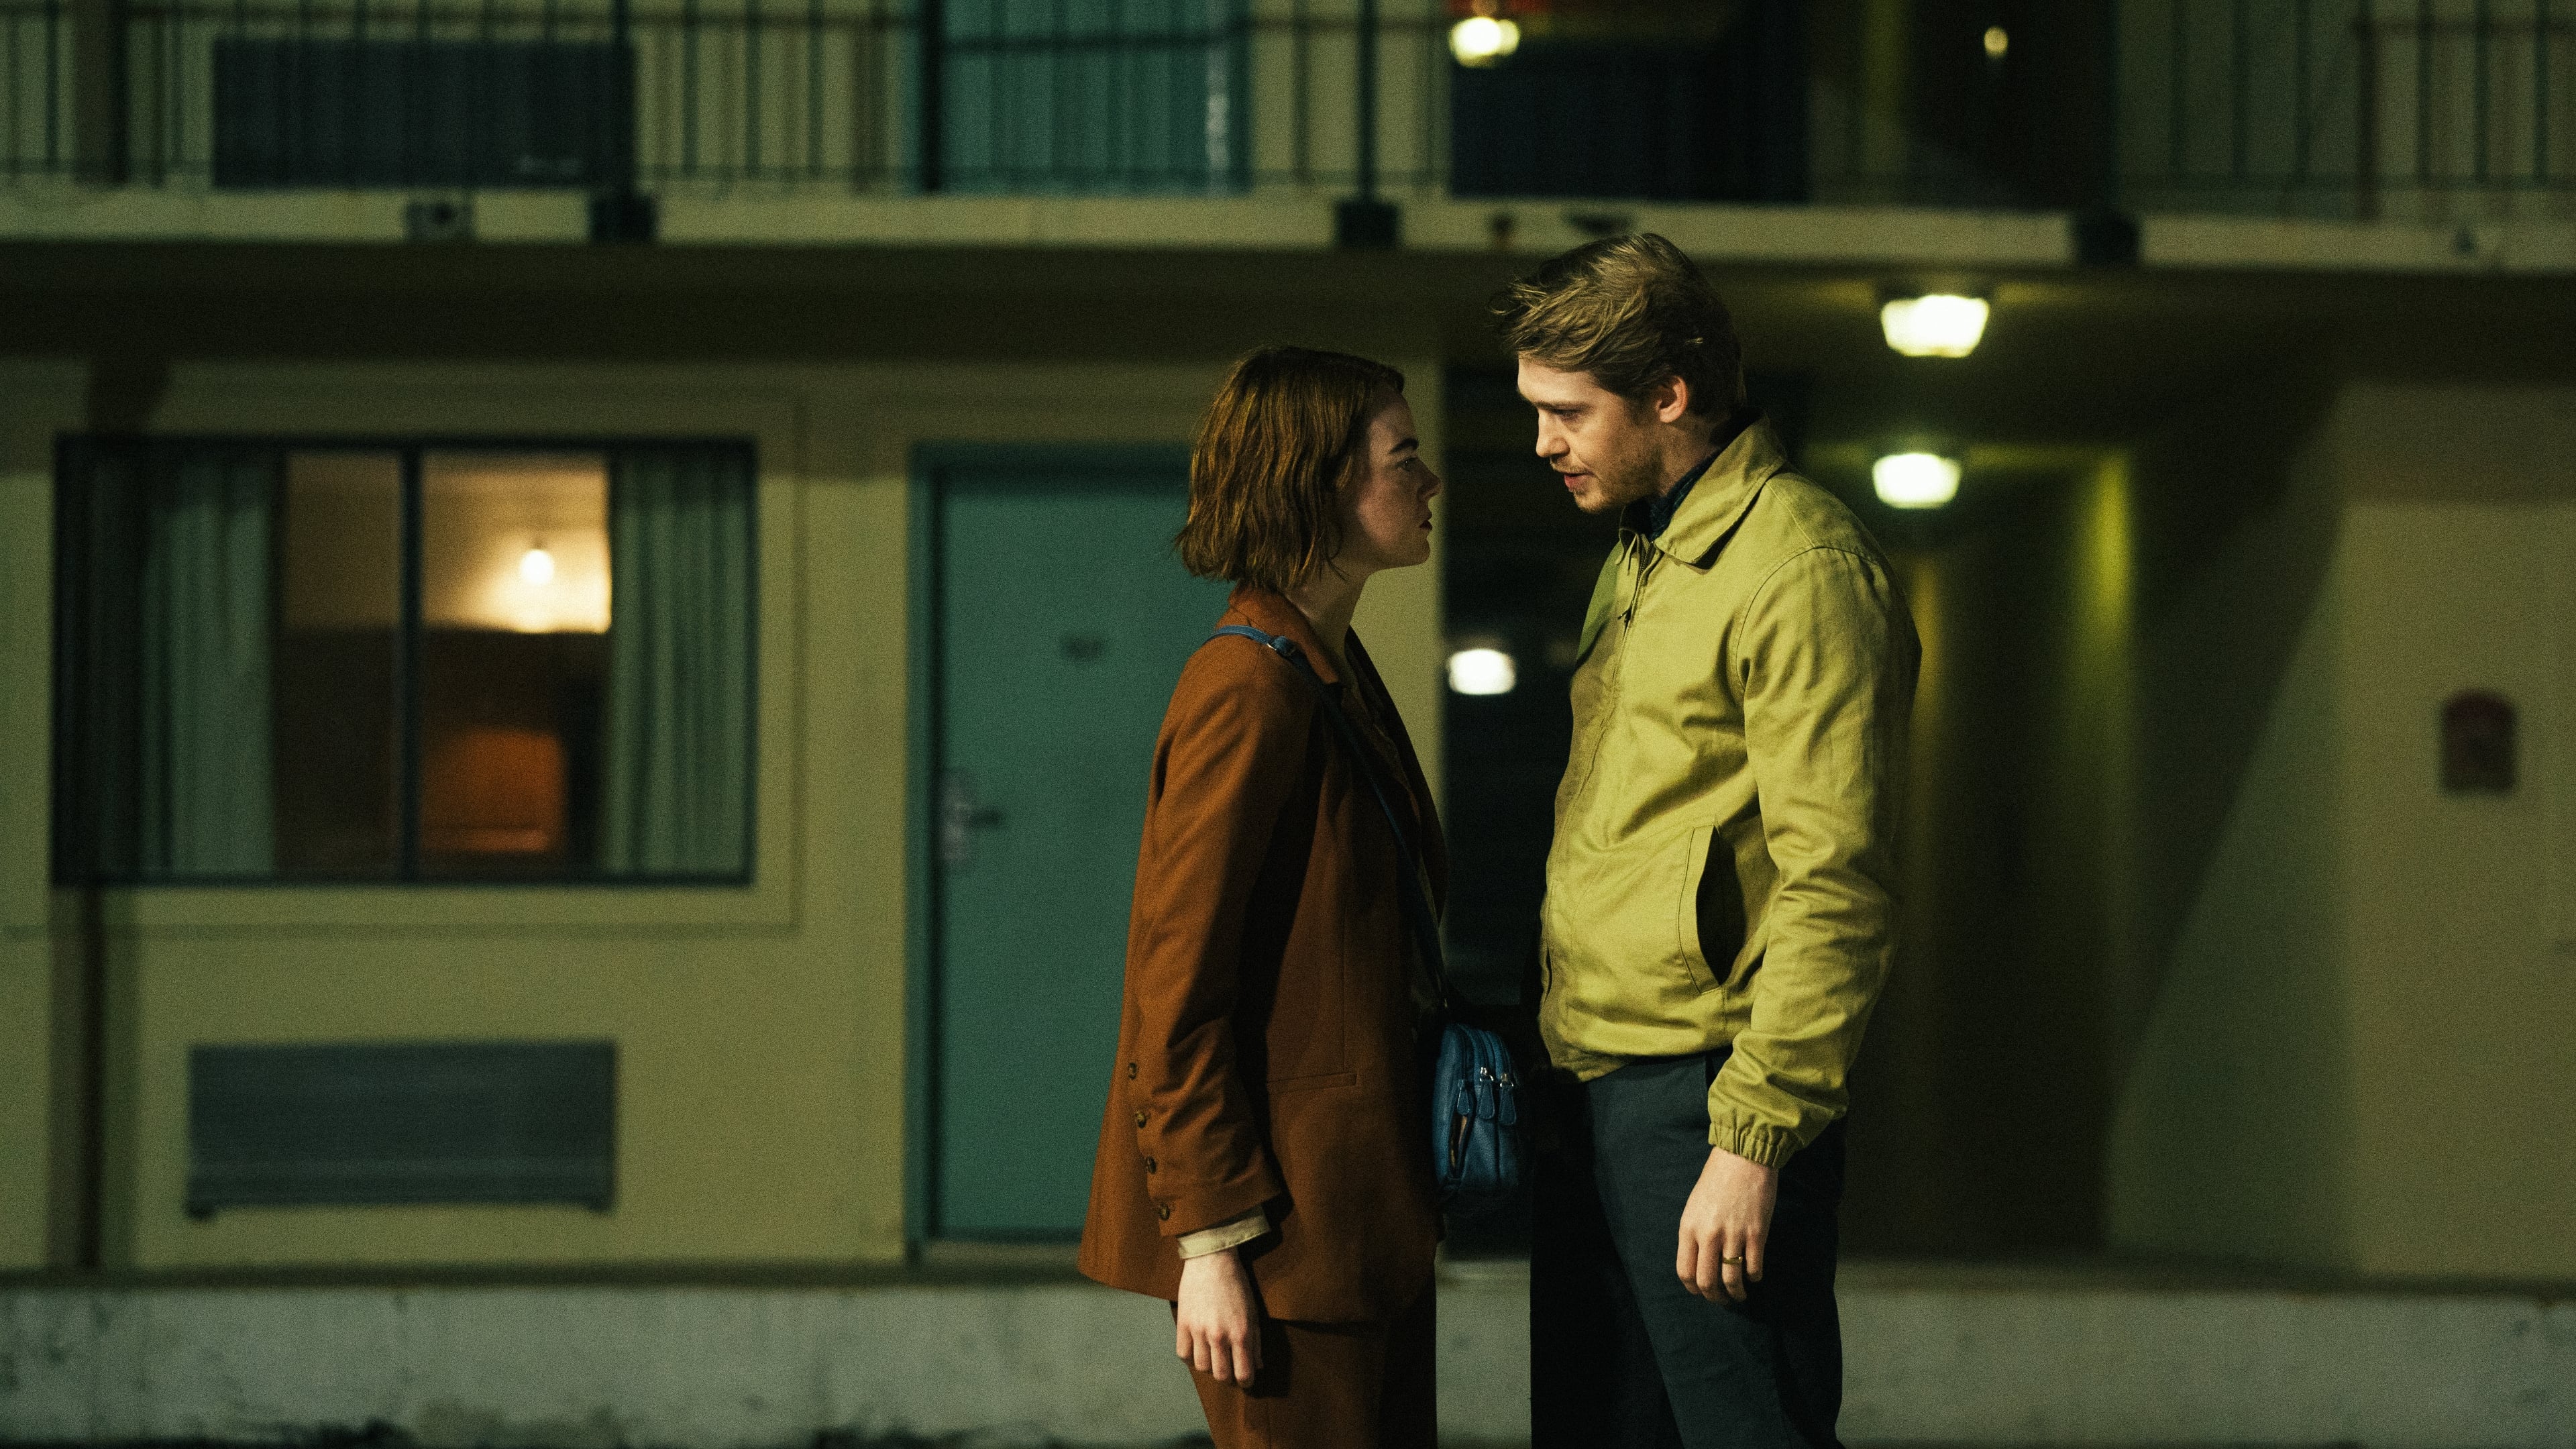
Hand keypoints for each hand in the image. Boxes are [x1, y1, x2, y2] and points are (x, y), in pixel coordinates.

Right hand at [1175, 1247, 1263, 1385]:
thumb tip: (1258, 1366)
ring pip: (1201, 1368)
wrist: (1211, 1260)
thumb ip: (1256, 1342)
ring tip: (1213, 1356)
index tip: (1245, 1378)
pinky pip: (1183, 1354)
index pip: (1243, 1374)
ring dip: (1209, 1366)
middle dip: (1228, 1376)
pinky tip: (1197, 1348)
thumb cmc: (1236, 1284)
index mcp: (1241, 1333)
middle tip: (1229, 1367)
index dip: (1246, 1381)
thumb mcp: (1253, 1312)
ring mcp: (1198, 1331)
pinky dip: (1190, 1357)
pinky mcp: (1182, 1324)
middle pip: (1221, 1376)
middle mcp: (1219, 1336)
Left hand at [1676, 1145, 1776, 1302]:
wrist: (1743, 1158)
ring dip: (1736, 1294)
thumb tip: (1699, 1264)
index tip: (1702, 1292)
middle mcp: (1708, 1235)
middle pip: (1707, 1282)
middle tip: (1722, 1300)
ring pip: (1732, 1280)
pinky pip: (1754, 1267)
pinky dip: (1754, 1276)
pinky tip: (1754, 1275)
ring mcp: (1733, 1235)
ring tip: (1740, 1295)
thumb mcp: (1694, 1207)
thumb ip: (1694, 1235)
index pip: (1685, 1272)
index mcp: (1689, 1228)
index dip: (1694, 1288)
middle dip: (1715, 1298)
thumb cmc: (1716, 1180)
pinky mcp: (1756, 1233)